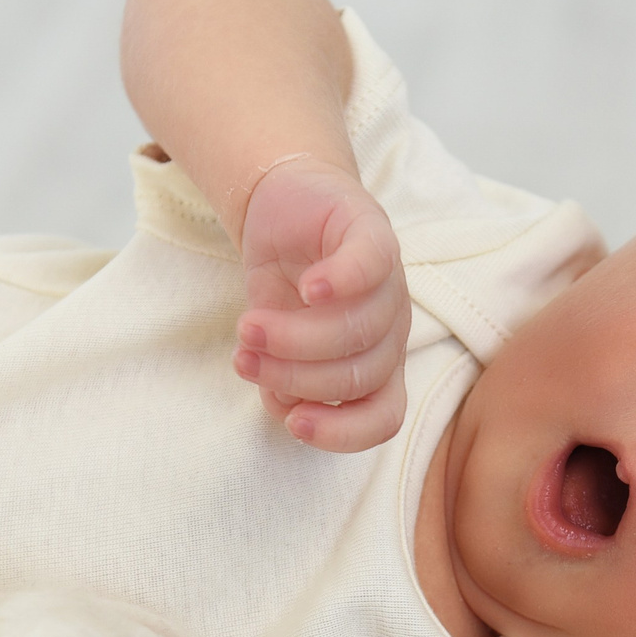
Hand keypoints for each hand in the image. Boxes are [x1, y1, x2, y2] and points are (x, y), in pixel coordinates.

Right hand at [234, 155, 410, 451]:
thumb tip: (285, 406)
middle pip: (360, 374)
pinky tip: (308, 287)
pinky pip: (371, 265)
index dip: (344, 432)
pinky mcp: (373, 233)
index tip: (293, 424)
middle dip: (296, 375)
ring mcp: (389, 283)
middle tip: (244, 358)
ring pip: (358, 330)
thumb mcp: (276, 341)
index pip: (384, 415)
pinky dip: (342, 281)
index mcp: (376, 365)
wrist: (287, 204)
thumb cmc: (285, 283)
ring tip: (247, 327)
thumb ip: (283, 379)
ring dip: (295, 337)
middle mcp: (390, 331)